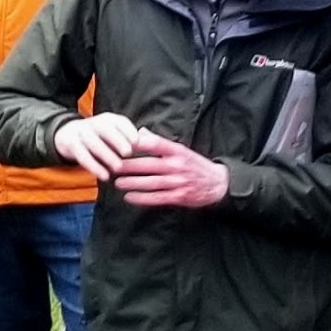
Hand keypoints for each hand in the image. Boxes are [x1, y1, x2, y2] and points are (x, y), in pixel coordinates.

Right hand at [52, 112, 142, 178]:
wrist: (68, 134)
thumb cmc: (101, 138)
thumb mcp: (115, 134)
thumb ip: (131, 139)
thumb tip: (153, 146)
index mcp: (109, 119)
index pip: (120, 122)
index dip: (128, 131)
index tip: (137, 142)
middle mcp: (95, 123)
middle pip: (105, 129)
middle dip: (117, 140)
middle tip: (128, 153)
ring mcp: (81, 133)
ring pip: (94, 143)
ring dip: (106, 155)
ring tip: (117, 168)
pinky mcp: (71, 144)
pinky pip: (82, 156)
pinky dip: (94, 167)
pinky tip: (104, 176)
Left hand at [114, 129, 229, 209]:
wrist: (217, 183)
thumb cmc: (195, 164)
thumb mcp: (181, 149)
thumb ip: (160, 142)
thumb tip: (140, 132)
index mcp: (177, 151)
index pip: (156, 144)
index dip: (138, 144)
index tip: (121, 145)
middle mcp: (177, 166)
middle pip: (149, 165)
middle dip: (129, 166)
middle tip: (113, 166)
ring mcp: (177, 182)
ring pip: (151, 183)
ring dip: (132, 183)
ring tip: (118, 183)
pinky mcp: (178, 197)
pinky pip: (157, 198)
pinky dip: (142, 198)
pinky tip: (129, 197)